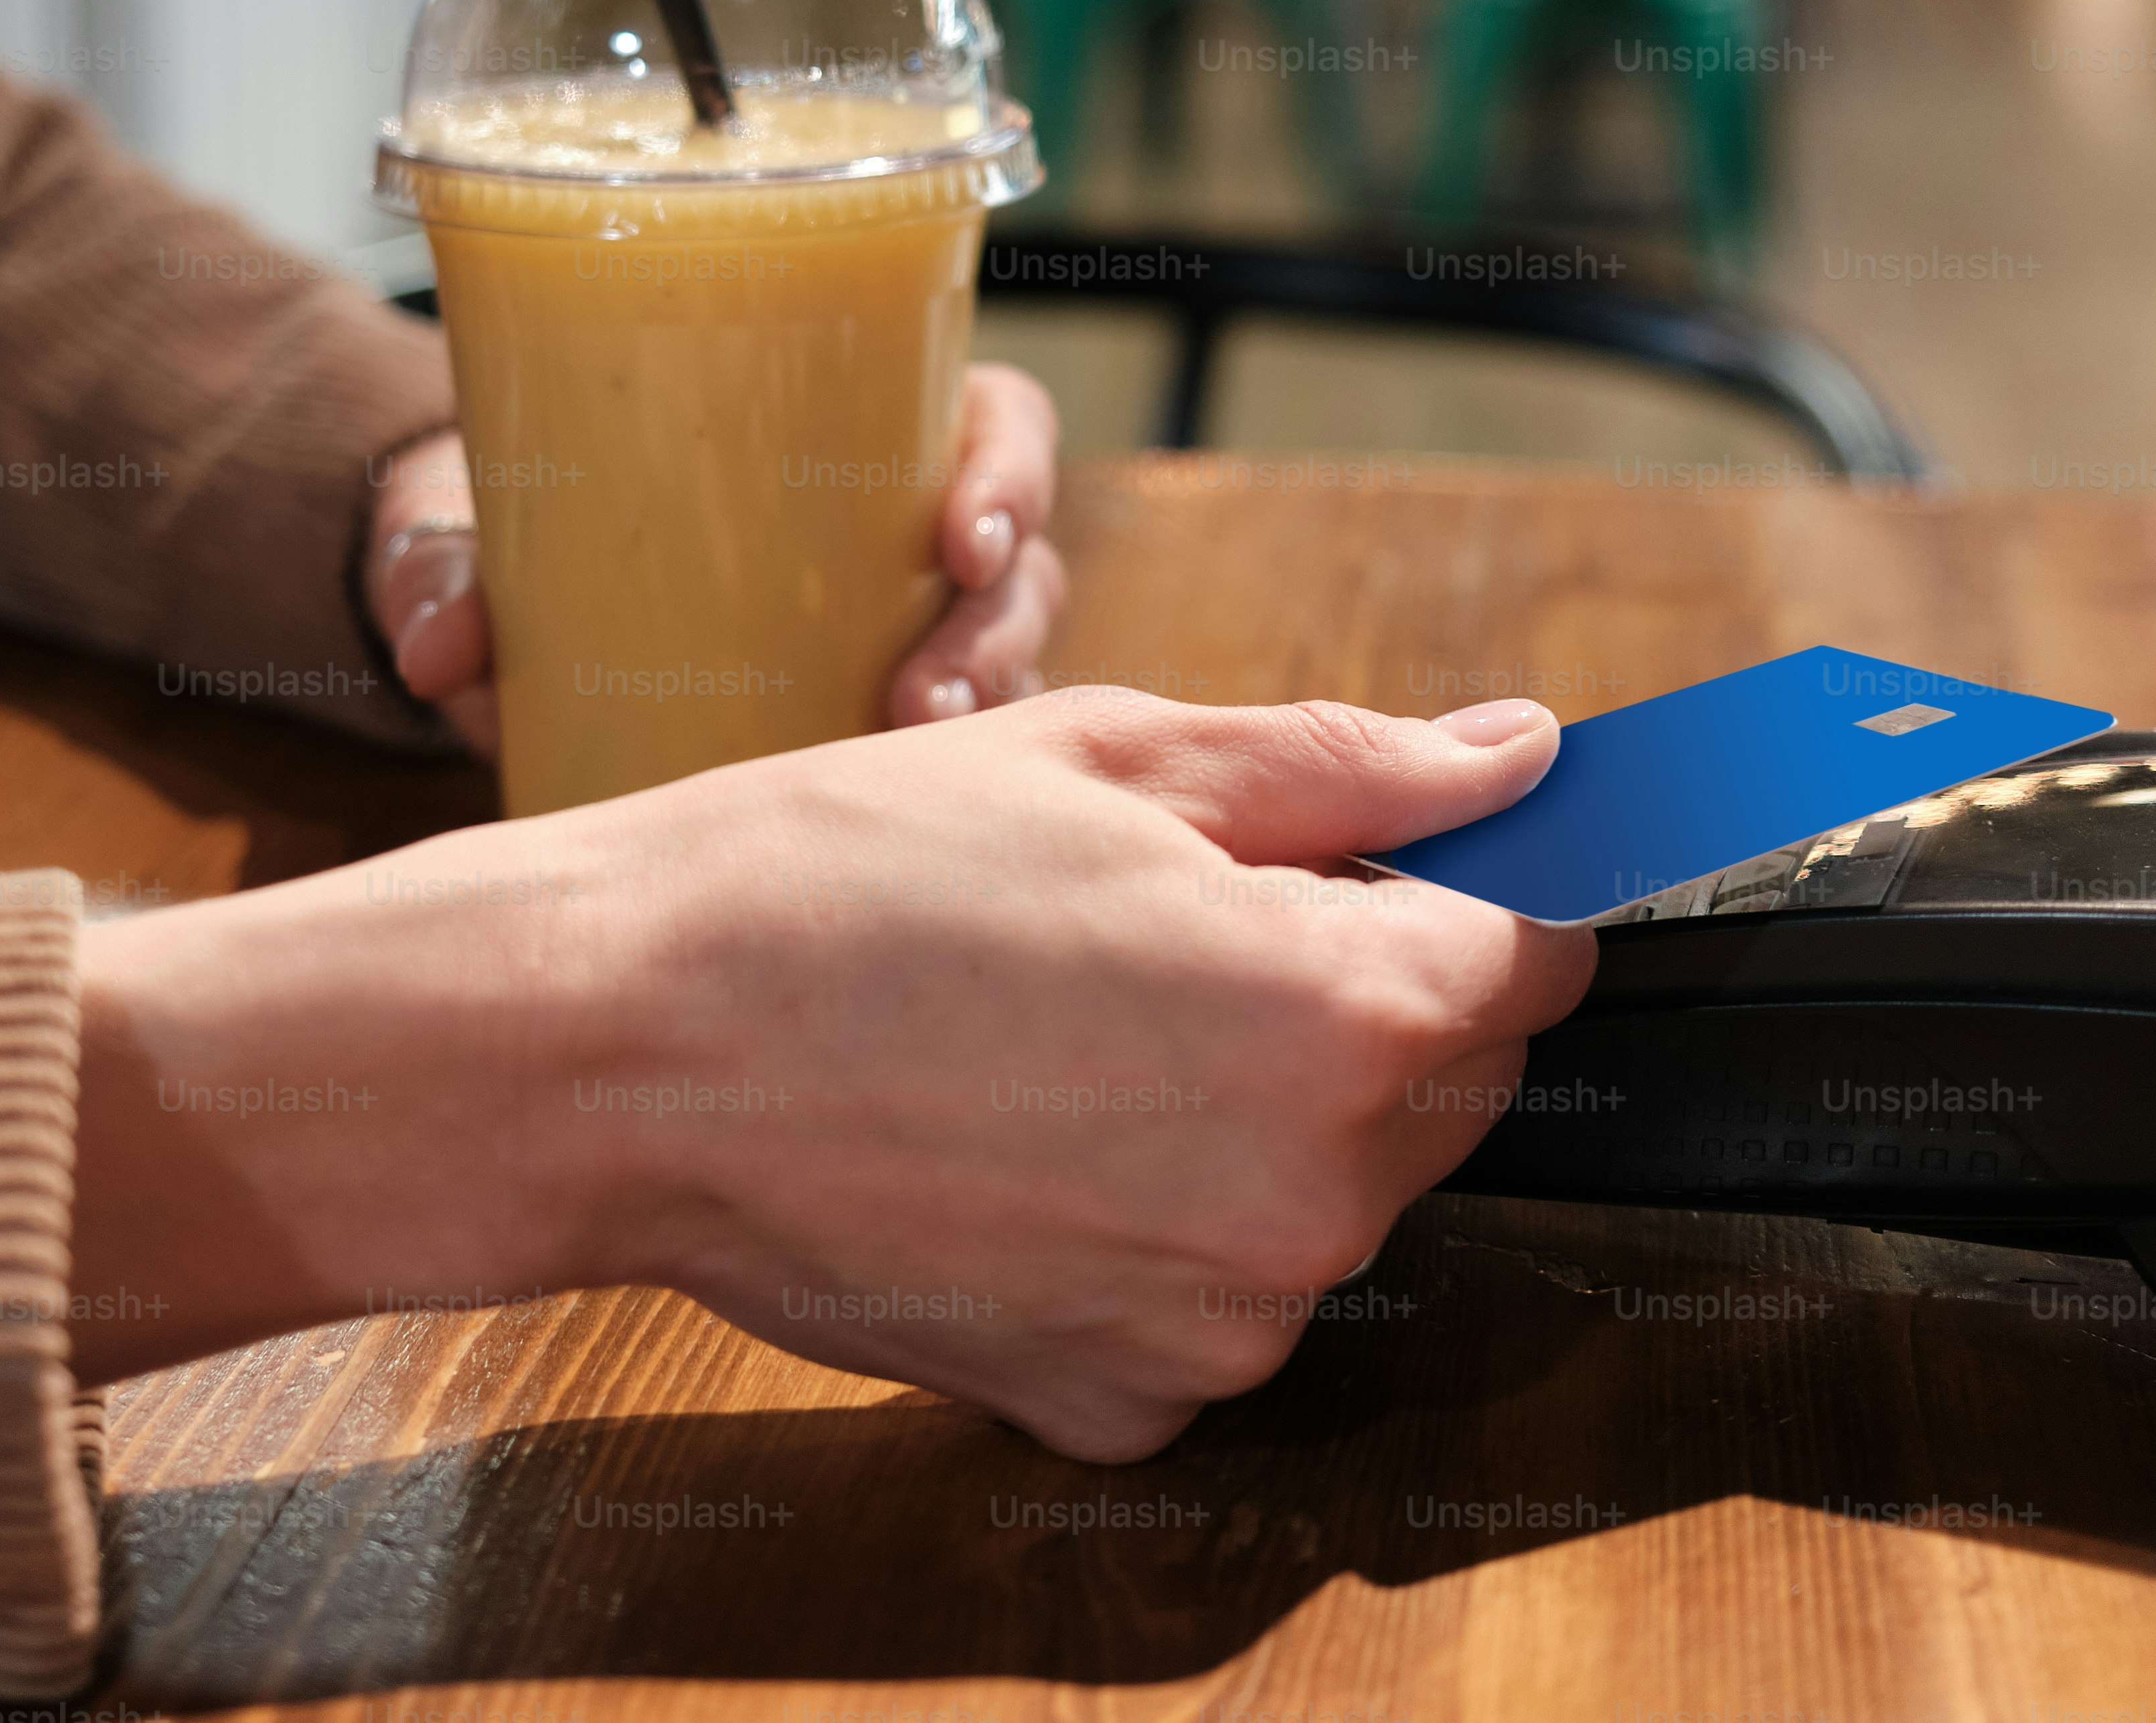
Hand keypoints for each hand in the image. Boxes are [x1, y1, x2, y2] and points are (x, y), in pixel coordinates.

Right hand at [62, 688, 1593, 1463]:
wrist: (622, 1046)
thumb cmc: (842, 874)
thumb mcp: (1112, 757)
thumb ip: (1349, 771)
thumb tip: (1516, 760)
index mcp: (1341, 1013)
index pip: (1533, 954)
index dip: (1465, 889)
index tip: (1382, 863)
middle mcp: (1311, 1198)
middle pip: (1443, 1082)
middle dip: (1356, 996)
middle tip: (1164, 924)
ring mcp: (1215, 1322)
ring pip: (1323, 1194)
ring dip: (1252, 1114)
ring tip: (1064, 1025)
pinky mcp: (1115, 1398)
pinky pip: (1205, 1298)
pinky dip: (1151, 1226)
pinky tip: (1022, 1137)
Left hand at [361, 365, 1071, 752]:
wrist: (484, 620)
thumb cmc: (516, 524)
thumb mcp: (473, 521)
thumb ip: (446, 568)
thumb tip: (438, 649)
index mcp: (856, 434)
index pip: (993, 423)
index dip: (1008, 471)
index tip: (962, 537)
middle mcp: (899, 540)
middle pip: (1017, 567)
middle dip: (996, 632)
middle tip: (927, 697)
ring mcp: (895, 645)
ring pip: (1001, 673)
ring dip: (977, 720)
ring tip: (910, 762)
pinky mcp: (861, 740)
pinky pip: (943, 771)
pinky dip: (936, 802)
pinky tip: (893, 846)